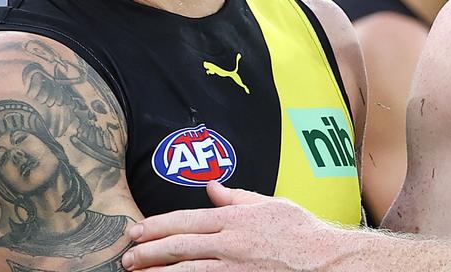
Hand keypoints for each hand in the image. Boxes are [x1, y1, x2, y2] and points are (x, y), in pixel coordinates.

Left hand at [122, 182, 347, 270]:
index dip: (157, 226)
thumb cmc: (300, 231)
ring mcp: (234, 267)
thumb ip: (236, 197)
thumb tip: (212, 186)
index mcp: (235, 218)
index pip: (186, 220)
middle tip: (126, 257)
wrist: (324, 261)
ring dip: (158, 271)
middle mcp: (231, 242)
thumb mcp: (270, 204)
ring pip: (187, 269)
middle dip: (149, 251)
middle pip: (180, 246)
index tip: (136, 230)